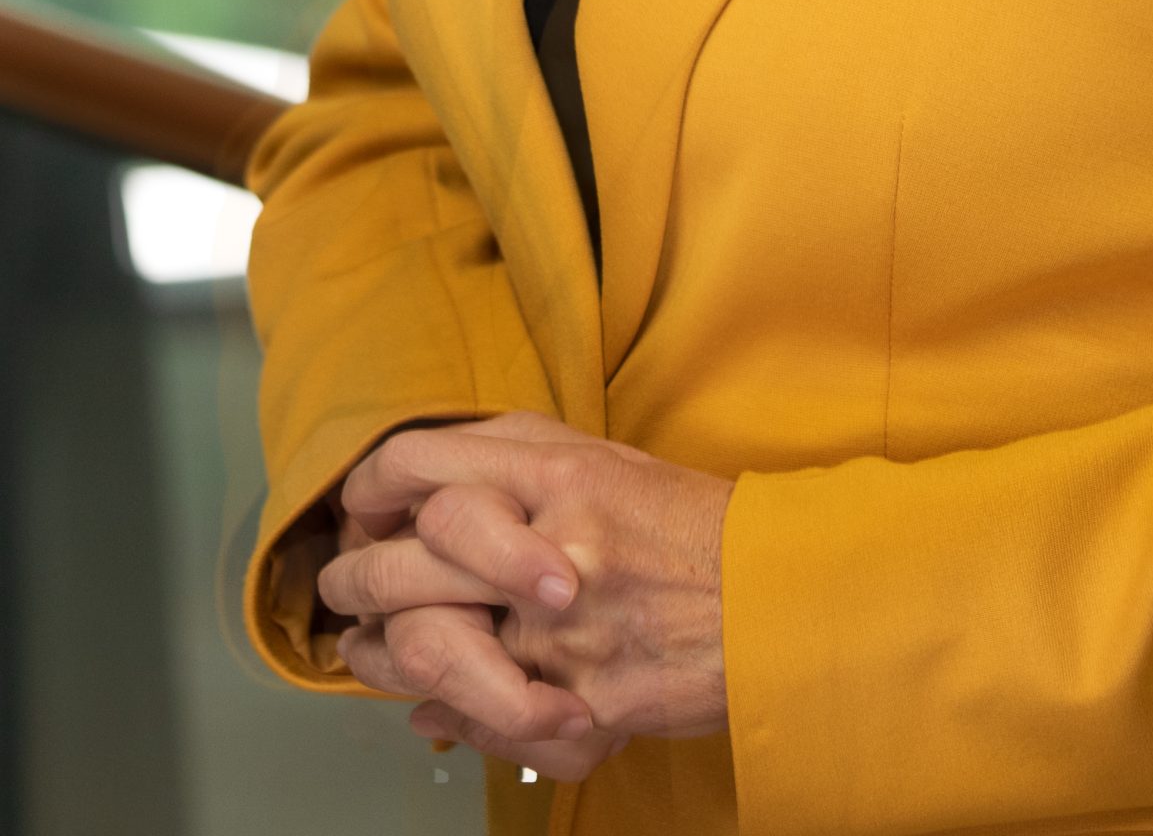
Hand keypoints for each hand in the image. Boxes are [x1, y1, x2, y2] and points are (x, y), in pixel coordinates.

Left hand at [320, 410, 732, 749]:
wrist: (780, 596)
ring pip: (424, 645)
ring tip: (368, 652)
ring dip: (381, 655)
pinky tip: (435, 706)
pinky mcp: (576, 698)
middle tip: (347, 586)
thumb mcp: (609, 464)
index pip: (419, 464)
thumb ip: (522, 466)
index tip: (359, 507)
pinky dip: (447, 715)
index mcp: (558, 472)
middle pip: (401, 559)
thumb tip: (426, 499)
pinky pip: (480, 714)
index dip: (370, 490)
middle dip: (355, 580)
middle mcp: (550, 542)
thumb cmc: (696, 528)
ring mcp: (560, 628)